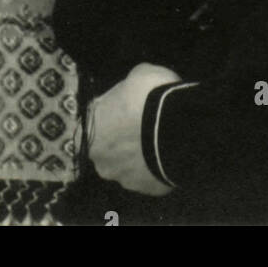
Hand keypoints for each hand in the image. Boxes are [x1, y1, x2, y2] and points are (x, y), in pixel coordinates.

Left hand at [88, 62, 180, 195]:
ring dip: (141, 154)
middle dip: (124, 138)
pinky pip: (151, 175)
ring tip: (160, 138)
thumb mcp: (136, 76)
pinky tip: (169, 152)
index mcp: (89, 134)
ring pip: (130, 165)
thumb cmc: (148, 96)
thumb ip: (127, 89)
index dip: (109, 114)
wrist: (179, 125)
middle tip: (144, 123)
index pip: (92, 125)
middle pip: (109, 149)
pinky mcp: (148, 190)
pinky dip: (157, 166)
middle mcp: (101, 162)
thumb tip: (132, 94)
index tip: (125, 107)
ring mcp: (125, 179)